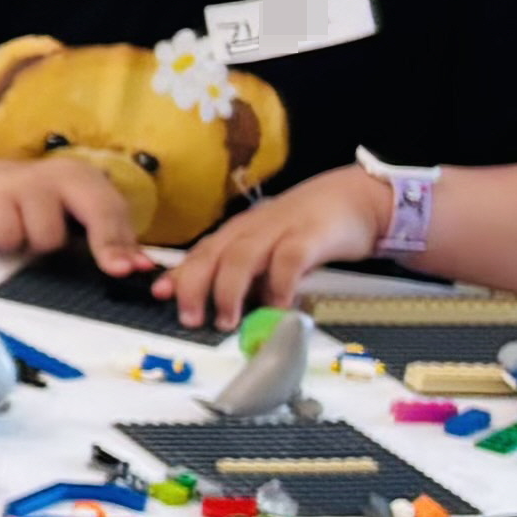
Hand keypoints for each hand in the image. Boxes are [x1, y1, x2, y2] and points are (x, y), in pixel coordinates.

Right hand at [0, 148, 154, 275]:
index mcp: (83, 178)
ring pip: (48, 237)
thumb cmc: (29, 207)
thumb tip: (141, 266)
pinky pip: (10, 238)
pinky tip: (1, 229)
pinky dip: (7, 243)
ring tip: (25, 233)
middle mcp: (59, 173)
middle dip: (107, 244)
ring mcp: (25, 183)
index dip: (124, 242)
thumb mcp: (69, 214)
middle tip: (113, 270)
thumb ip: (106, 238)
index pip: (112, 210)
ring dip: (36, 246)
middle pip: (97, 210)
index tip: (131, 270)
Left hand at [156, 166, 386, 330]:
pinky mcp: (311, 235)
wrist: (356, 196)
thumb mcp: (269, 249)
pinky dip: (280, 284)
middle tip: (190, 318)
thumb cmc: (306, 228)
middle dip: (194, 286)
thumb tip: (216, 306)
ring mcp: (280, 230)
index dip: (178, 274)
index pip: (200, 253)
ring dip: (229, 291)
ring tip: (226, 321)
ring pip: (242, 256)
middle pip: (212, 254)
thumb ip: (245, 275)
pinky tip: (277, 306)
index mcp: (238, 233)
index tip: (160, 295)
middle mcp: (252, 229)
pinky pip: (289, 259)